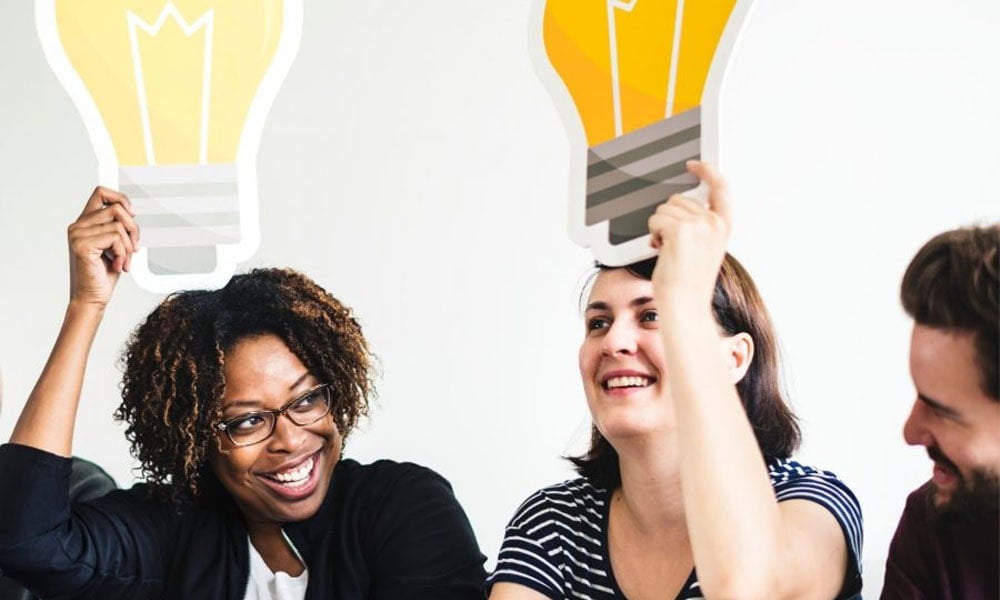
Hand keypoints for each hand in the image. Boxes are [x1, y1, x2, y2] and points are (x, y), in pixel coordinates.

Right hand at [67, 187, 138, 306]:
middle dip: (133, 228)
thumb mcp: (116, 245)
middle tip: (134, 248)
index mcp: (85, 222)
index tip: (133, 213)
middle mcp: (78, 225)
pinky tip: (118, 265)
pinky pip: (115, 238)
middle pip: (116, 208)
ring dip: (128, 245)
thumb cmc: (104, 273)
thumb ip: (119, 227)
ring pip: (118, 225)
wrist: (93, 297)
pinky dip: (123, 253)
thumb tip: (132, 212)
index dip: (121, 198)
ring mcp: (77, 234)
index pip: (102, 192)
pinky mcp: (81, 245)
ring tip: (124, 260)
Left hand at [647, 160, 730, 306]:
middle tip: (671, 242)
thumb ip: (698, 225)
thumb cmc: (688, 282)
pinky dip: (652, 233)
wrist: (684, 304)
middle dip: (668, 217)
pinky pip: (655, 219)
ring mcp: (698, 226)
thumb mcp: (703, 248)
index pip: (720, 186)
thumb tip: (677, 206)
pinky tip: (659, 248)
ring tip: (667, 249)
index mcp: (723, 226)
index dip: (706, 170)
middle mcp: (713, 223)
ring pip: (664, 209)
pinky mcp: (680, 231)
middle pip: (679, 198)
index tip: (693, 164)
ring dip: (658, 227)